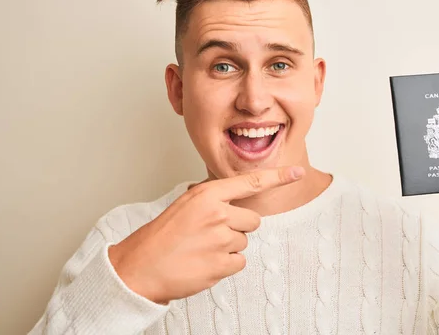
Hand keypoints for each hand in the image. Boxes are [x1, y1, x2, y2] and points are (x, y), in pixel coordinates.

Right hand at [108, 166, 304, 304]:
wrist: (141, 266)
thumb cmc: (162, 235)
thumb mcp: (186, 204)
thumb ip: (213, 199)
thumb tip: (234, 200)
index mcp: (208, 195)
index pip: (251, 182)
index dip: (278, 177)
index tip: (298, 171)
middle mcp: (218, 214)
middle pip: (252, 220)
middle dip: (238, 227)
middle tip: (211, 233)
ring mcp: (220, 240)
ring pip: (244, 241)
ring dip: (229, 247)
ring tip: (202, 248)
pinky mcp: (221, 265)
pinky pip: (239, 262)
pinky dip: (226, 264)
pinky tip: (205, 262)